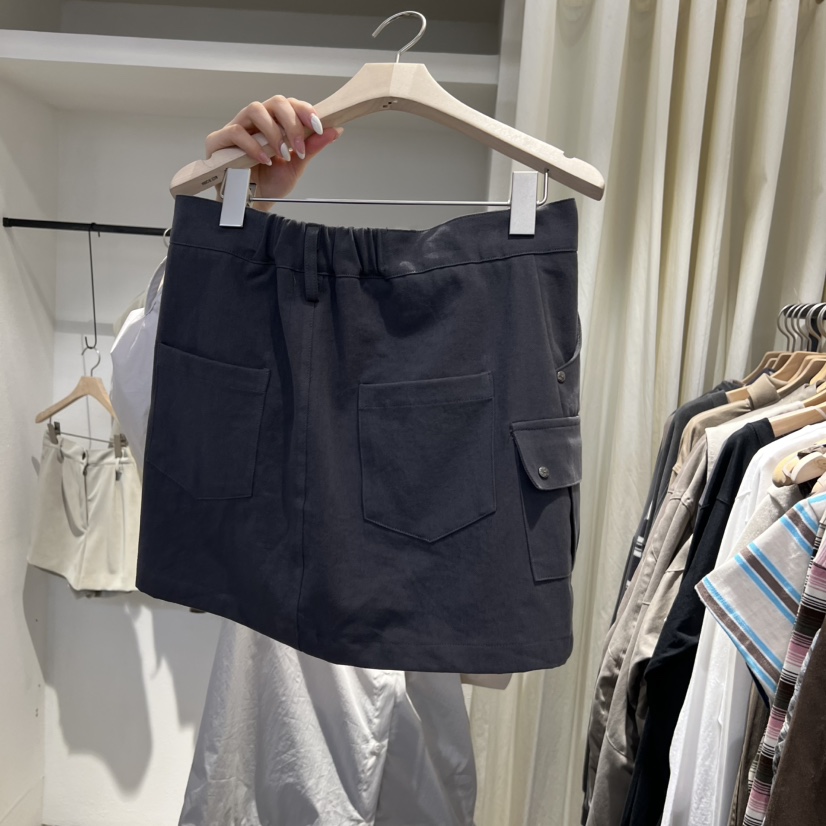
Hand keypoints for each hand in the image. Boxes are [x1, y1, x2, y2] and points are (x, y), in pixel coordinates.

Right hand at [205, 95, 342, 209]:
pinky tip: (264, 159)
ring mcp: (237, 127)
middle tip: (299, 148)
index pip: (290, 104)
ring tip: (281, 154)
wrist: (252, 203)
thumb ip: (312, 147)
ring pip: (255, 109)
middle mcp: (256, 120)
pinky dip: (253, 145)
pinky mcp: (219, 140)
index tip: (318, 126)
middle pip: (275, 102)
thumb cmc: (270, 181)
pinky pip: (236, 132)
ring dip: (273, 132)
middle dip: (291, 123)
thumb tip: (335, 129)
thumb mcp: (296, 165)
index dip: (305, 111)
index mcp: (275, 122)